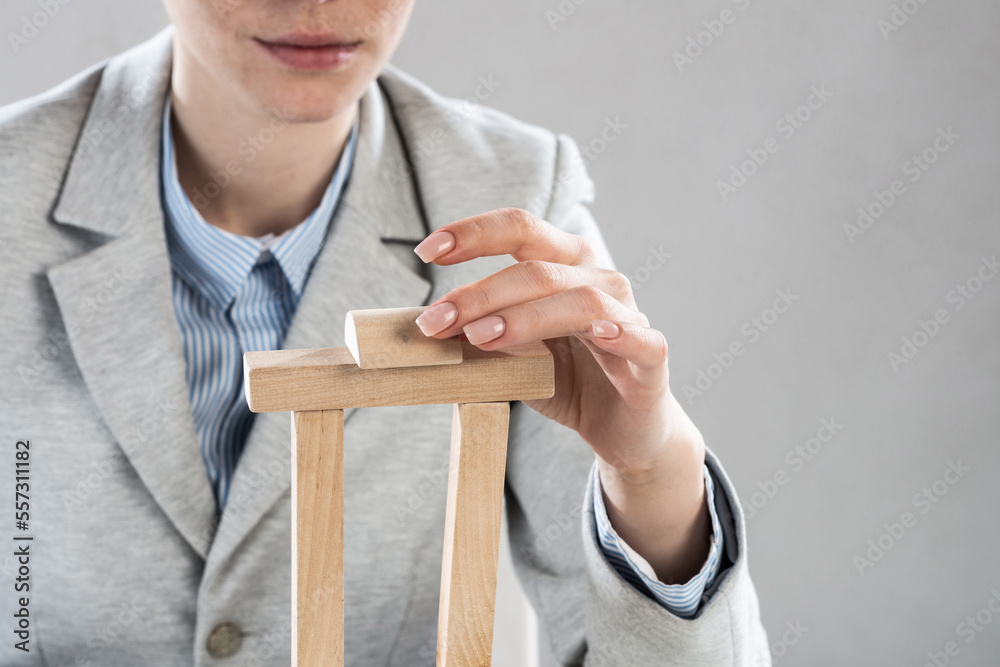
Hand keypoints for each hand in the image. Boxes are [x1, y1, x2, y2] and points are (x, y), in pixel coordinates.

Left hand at [413, 208, 710, 582]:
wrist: (622, 430)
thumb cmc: (567, 381)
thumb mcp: (515, 356)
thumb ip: (483, 336)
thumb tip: (431, 324)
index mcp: (565, 266)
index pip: (521, 230)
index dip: (474, 233)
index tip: (425, 250)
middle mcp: (599, 281)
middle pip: (539, 270)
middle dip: (481, 293)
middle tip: (435, 321)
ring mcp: (629, 317)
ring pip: (581, 300)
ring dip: (525, 316)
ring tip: (479, 338)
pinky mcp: (652, 358)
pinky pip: (641, 339)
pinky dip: (621, 333)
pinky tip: (599, 335)